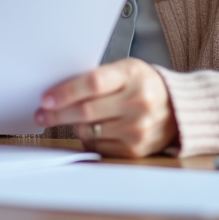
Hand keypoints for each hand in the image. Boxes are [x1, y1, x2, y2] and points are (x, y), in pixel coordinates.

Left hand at [34, 58, 177, 157]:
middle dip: (57, 114)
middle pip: (87, 111)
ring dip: (72, 125)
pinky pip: (98, 146)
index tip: (46, 98)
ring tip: (66, 119)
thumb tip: (58, 91)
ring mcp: (137, 129)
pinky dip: (87, 137)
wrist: (177, 108)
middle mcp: (138, 103)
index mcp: (132, 75)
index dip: (66, 92)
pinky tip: (88, 129)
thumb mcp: (125, 70)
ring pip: (89, 130)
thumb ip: (97, 77)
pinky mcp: (135, 150)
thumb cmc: (142, 85)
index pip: (93, 83)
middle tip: (41, 114)